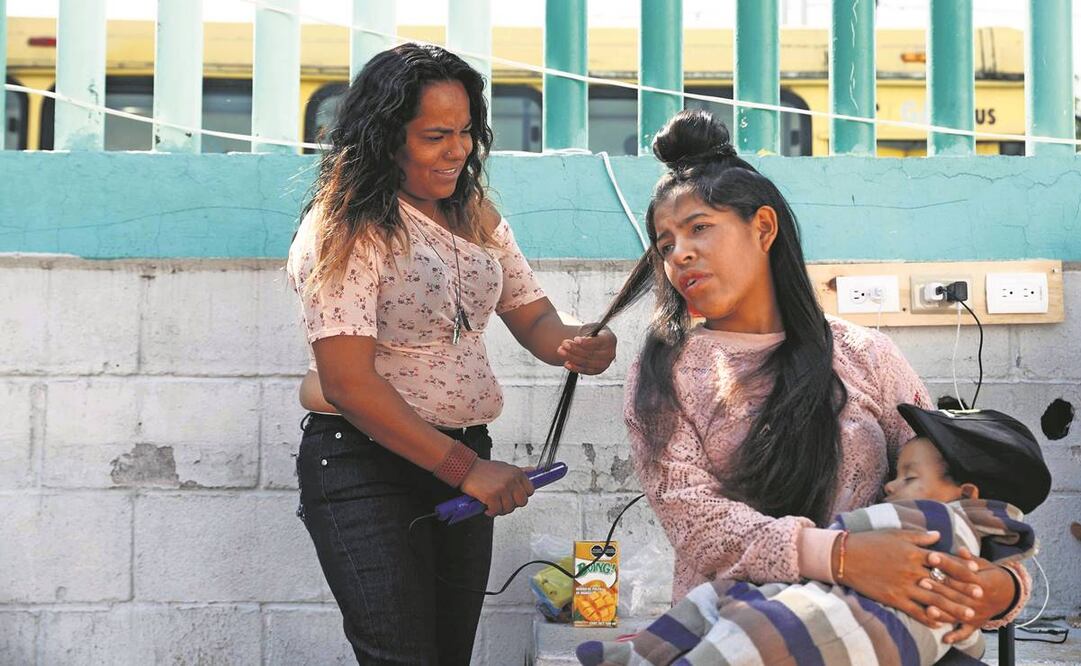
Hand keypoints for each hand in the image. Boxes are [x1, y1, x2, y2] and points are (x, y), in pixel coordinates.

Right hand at [459, 459, 533, 516]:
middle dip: (513, 505)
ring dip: (500, 510)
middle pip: (522, 502)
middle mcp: (511, 480)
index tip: (514, 497)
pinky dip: (491, 512)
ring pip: (509, 508)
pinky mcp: (491, 496)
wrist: (467, 468)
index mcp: (516, 473)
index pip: (530, 491)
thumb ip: (520, 471)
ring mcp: (502, 488)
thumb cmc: (484, 469)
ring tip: (494, 505)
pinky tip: (487, 508)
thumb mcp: (505, 467)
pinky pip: (496, 511)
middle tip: (503, 503)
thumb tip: (533, 470)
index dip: (521, 496)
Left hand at [557, 324, 616, 374]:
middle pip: (591, 353)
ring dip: (572, 357)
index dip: (587, 342)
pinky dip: (575, 368)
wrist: (594, 342)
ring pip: (587, 362)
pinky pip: (586, 371)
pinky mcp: (598, 371)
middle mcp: (610, 353)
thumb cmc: (591, 332)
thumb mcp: (591, 327)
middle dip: (575, 349)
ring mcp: (605, 363)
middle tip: (563, 343)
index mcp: (610, 339)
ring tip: (560, 351)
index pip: (598, 342)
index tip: (575, 339)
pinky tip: (566, 363)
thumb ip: (586, 331)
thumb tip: (575, 338)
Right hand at [841, 530, 981, 628]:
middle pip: (943, 582)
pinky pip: (914, 610)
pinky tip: (939, 623)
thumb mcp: (896, 534)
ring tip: (968, 614)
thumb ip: (919, 536)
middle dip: (963, 590)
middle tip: (980, 596)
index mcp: (913, 552)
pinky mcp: (892, 598)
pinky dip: (927, 618)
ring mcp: (902, 585)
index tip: (976, 571)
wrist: (845, 556)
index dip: (961, 566)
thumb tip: (939, 536)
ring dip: (952, 607)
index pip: (943, 560)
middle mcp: (911, 570)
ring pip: (933, 599)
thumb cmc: (870, 541)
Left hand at [917, 547, 1017, 643]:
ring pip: (958, 613)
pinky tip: (944, 639)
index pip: (962, 572)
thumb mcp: (984, 564)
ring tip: (927, 608)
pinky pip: (965, 632)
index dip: (947, 564)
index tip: (932, 556)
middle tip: (921, 581)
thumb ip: (970, 559)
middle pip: (957, 593)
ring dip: (943, 611)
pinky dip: (956, 636)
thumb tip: (960, 550)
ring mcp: (978, 613)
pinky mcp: (976, 624)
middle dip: (939, 587)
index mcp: (982, 582)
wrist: (1009, 594)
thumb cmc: (990, 575)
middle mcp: (980, 599)